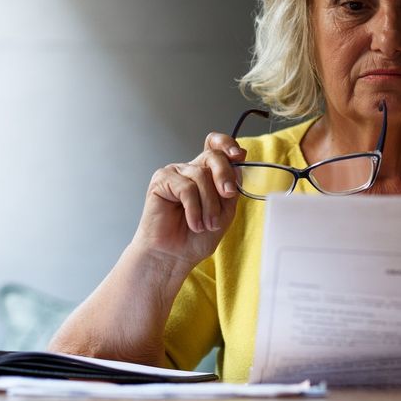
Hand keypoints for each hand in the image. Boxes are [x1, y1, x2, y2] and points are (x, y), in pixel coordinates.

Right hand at [130, 131, 247, 269]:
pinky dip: (194, 209)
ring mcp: (175, 173)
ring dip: (209, 204)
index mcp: (207, 174)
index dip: (227, 144)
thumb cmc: (195, 237)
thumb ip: (231, 188)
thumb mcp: (224, 212)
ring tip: (207, 224)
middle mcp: (190, 170)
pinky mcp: (161, 181)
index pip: (216, 146)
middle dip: (224, 175)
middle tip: (228, 194)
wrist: (174, 256)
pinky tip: (193, 223)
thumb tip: (238, 164)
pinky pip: (186, 187)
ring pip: (201, 175)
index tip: (238, 155)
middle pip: (212, 156)